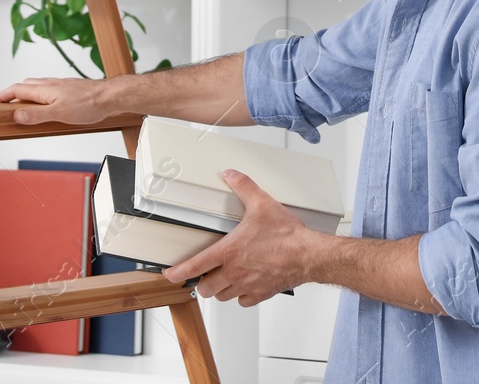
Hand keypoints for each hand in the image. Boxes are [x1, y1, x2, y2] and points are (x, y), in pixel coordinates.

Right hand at [0, 76, 116, 124]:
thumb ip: (36, 115)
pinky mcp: (70, 89)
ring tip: (22, 107)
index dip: (2, 96)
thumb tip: (16, 115)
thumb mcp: (59, 113)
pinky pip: (48, 89)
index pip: (16, 89)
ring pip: (37, 86)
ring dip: (26, 94)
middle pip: (24, 85)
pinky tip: (46, 105)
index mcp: (45, 89)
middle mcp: (51, 84)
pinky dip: (40, 95)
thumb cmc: (89, 103)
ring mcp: (61, 85)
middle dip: (11, 94)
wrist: (111, 97)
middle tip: (4, 106)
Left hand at [162, 170, 318, 306]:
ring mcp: (247, 285)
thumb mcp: (262, 203)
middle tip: (206, 273)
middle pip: (206, 287)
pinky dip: (241, 296)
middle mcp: (235, 272)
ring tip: (225, 278)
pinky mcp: (261, 293)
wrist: (308, 254)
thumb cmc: (287, 234)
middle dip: (203, 281)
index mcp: (229, 252)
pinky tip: (246, 285)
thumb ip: (244, 187)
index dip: (177, 272)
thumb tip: (231, 175)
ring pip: (223, 296)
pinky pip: (243, 302)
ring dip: (220, 289)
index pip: (194, 266)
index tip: (169, 275)